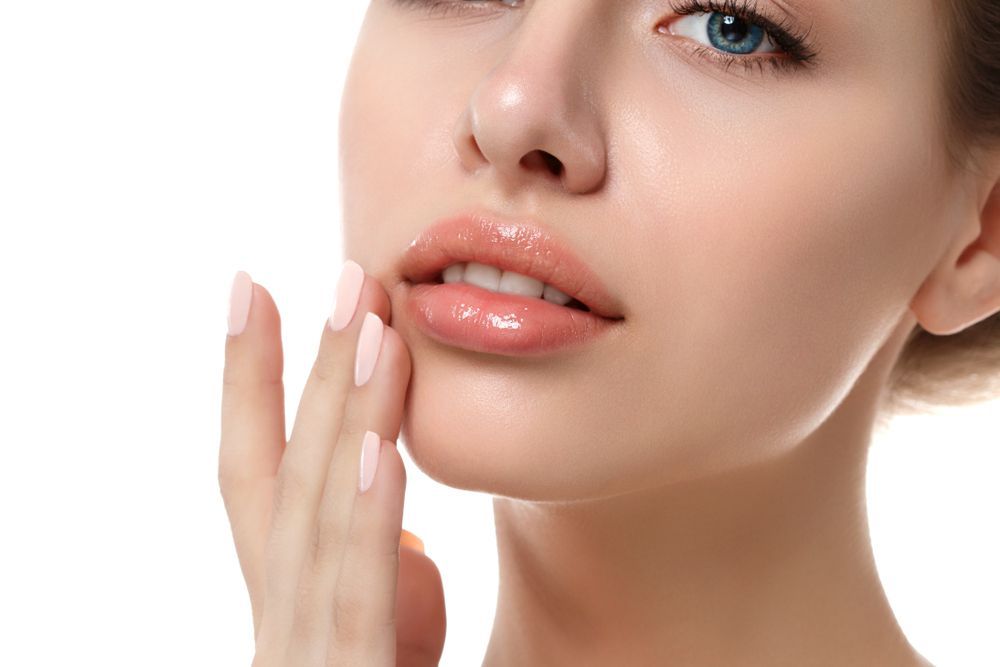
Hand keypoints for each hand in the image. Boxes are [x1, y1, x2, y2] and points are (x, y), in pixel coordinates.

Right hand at [218, 265, 445, 665]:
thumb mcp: (385, 640)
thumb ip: (377, 575)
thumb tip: (402, 525)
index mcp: (287, 595)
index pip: (255, 471)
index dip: (248, 378)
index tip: (256, 288)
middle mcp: (281, 616)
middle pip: (286, 473)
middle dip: (310, 370)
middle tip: (347, 276)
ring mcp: (304, 654)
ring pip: (318, 515)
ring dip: (343, 415)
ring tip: (370, 327)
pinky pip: (359, 597)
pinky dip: (366, 519)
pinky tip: (380, 450)